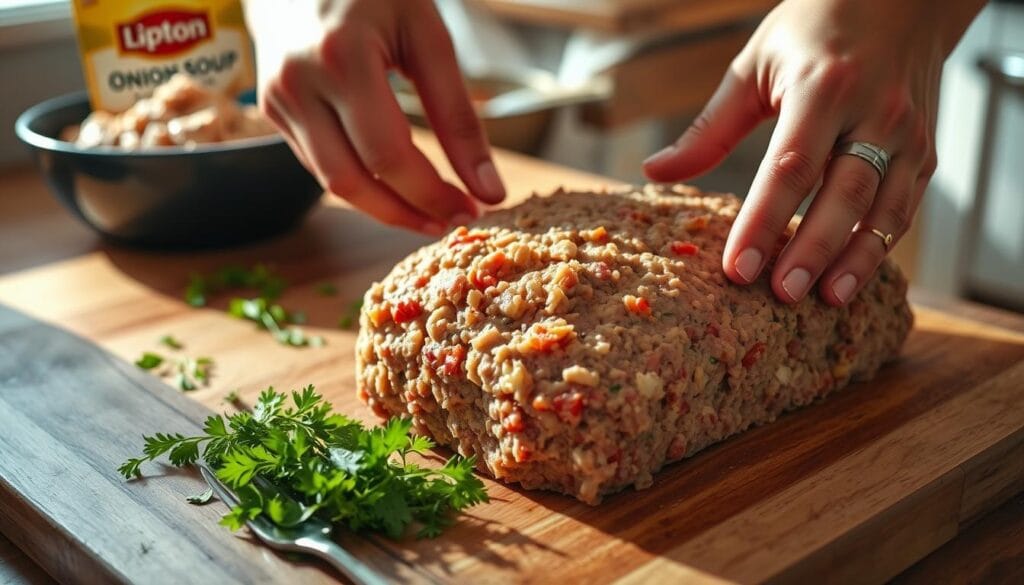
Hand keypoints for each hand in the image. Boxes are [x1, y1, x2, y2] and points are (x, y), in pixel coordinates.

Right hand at [244, 0, 504, 234]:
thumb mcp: (427, 34)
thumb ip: (457, 114)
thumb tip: (488, 188)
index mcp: (341, 57)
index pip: (389, 155)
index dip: (433, 193)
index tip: (474, 208)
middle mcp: (298, 83)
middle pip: (353, 181)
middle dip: (407, 212)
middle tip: (450, 220)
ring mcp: (277, 99)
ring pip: (332, 182)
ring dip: (383, 207)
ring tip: (428, 211)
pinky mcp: (271, 109)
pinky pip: (319, 162)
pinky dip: (360, 181)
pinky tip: (393, 182)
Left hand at [643, 0, 982, 304]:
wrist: (904, 0)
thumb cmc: (817, 29)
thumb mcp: (755, 64)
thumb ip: (709, 128)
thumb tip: (655, 173)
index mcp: (823, 87)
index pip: (790, 167)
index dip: (763, 222)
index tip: (738, 268)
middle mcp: (875, 111)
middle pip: (843, 195)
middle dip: (812, 251)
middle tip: (781, 295)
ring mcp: (909, 134)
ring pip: (884, 210)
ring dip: (855, 260)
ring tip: (824, 300)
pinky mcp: (926, 153)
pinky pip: (903, 209)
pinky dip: (878, 247)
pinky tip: (850, 277)